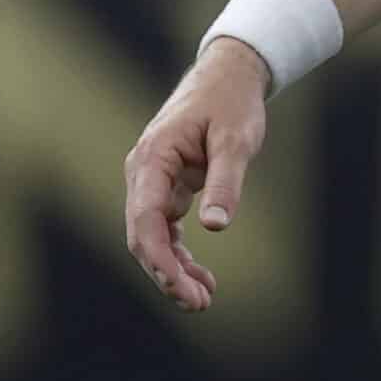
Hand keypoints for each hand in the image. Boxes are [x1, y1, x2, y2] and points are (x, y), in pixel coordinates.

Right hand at [121, 36, 270, 312]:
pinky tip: (201, 277)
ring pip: (154, 237)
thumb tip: (214, 227)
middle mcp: (143, 172)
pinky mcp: (166, 187)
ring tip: (204, 300)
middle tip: (199, 304)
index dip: (159, 259)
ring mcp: (152, 181)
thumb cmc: (231, 102)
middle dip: (167, 274)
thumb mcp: (236, 139)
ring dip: (174, 270)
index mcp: (152, 158)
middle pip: (144, 236)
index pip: (145, 219)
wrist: (228, 76)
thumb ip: (225, 181)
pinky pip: (167, 229)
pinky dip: (181, 254)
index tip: (180, 287)